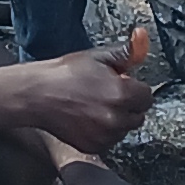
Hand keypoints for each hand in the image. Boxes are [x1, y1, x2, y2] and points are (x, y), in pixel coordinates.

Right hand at [13, 27, 161, 150]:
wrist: (38, 94)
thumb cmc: (64, 74)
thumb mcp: (98, 57)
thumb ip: (126, 52)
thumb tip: (143, 37)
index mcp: (121, 93)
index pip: (147, 97)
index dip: (135, 89)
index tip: (122, 85)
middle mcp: (115, 118)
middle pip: (138, 115)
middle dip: (128, 105)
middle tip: (107, 95)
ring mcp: (104, 136)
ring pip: (124, 129)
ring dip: (117, 120)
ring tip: (96, 106)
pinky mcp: (92, 147)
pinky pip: (109, 141)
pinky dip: (103, 132)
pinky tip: (89, 118)